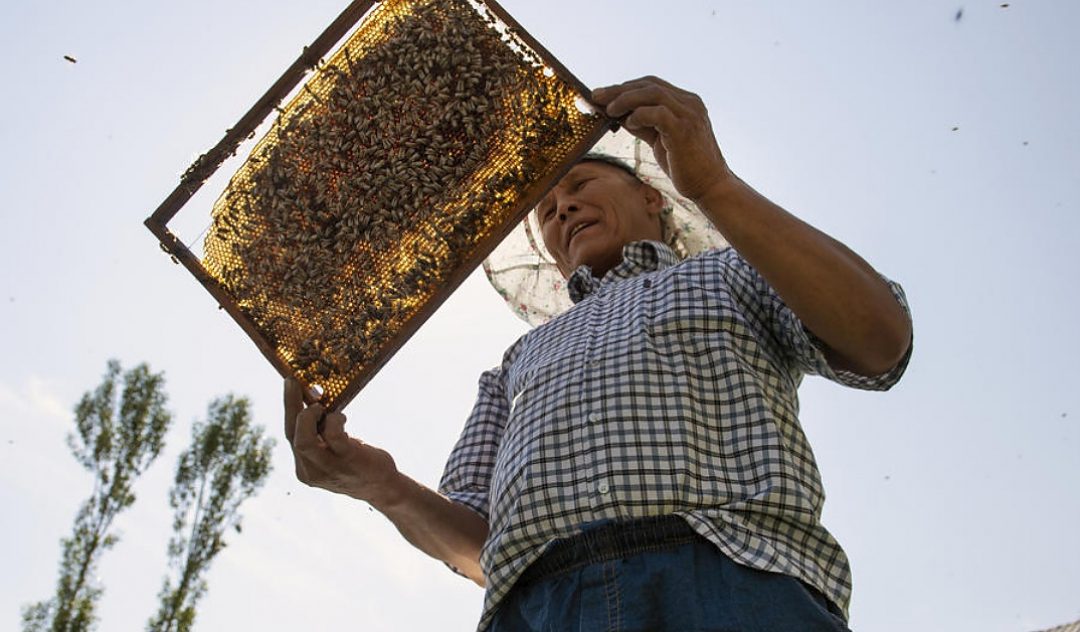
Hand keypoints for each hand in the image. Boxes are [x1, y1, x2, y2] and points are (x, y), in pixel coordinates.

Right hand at [284, 378, 399, 503]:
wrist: (382, 487)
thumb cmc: (357, 462)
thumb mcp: (332, 450)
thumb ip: (320, 433)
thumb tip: (314, 397)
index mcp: (304, 467)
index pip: (289, 434)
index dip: (288, 408)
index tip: (289, 384)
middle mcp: (310, 471)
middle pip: (291, 434)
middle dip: (291, 405)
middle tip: (294, 382)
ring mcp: (327, 469)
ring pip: (304, 441)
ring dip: (309, 416)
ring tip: (321, 406)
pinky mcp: (347, 462)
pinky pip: (333, 436)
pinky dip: (334, 421)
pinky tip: (341, 417)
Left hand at [592, 76, 732, 202]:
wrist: (710, 186)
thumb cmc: (685, 165)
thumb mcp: (660, 140)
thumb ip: (644, 124)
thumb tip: (620, 115)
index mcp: (685, 103)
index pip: (651, 85)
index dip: (625, 88)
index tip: (602, 95)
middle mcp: (689, 103)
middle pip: (649, 85)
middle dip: (619, 89)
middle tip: (596, 96)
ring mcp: (689, 114)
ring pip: (653, 93)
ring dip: (626, 99)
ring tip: (608, 109)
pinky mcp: (684, 129)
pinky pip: (658, 113)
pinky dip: (640, 115)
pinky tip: (628, 123)